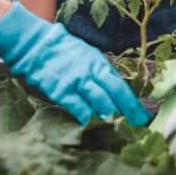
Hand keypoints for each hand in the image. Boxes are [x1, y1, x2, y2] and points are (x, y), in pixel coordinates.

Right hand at [0, 3, 150, 126]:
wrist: (34, 45)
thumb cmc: (61, 50)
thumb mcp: (86, 55)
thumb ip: (98, 72)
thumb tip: (113, 90)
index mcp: (99, 63)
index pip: (121, 85)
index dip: (132, 103)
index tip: (141, 117)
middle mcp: (91, 71)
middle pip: (115, 94)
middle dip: (127, 113)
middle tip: (134, 128)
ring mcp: (76, 81)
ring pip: (99, 102)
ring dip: (110, 117)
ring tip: (117, 129)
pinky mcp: (61, 90)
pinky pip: (78, 107)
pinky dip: (86, 118)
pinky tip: (91, 126)